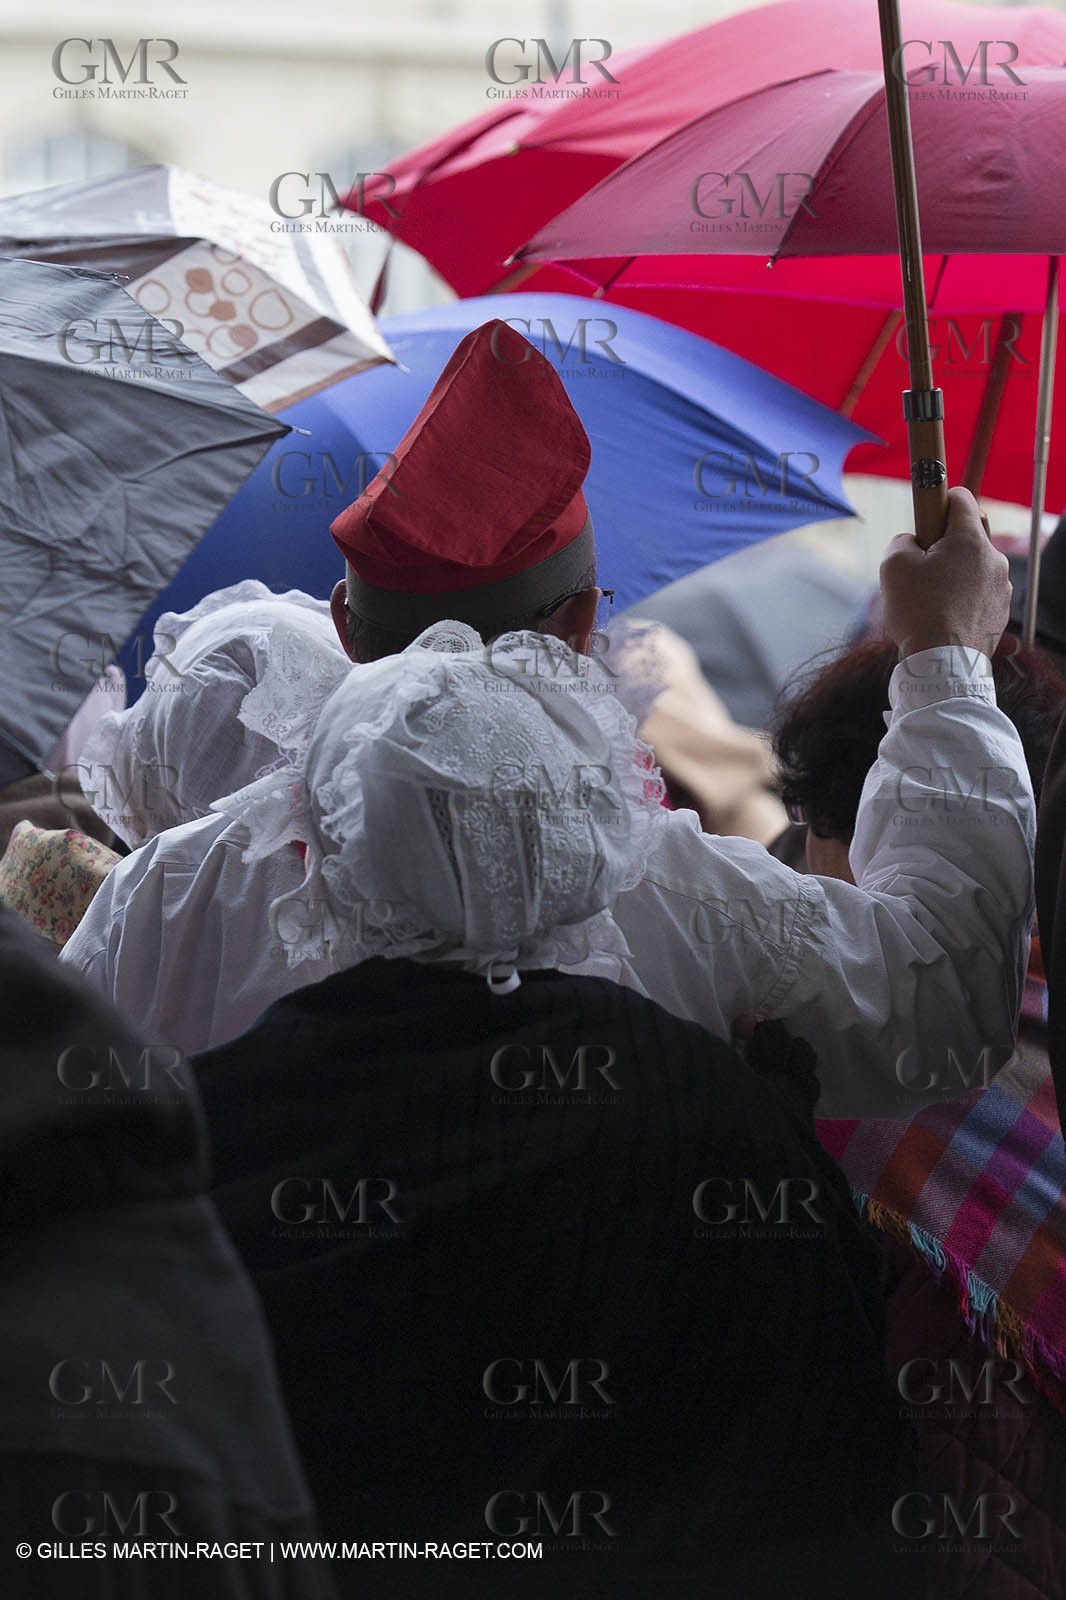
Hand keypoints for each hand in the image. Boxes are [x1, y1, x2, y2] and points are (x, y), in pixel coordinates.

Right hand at [880, 486, 1011, 659]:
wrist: (942, 664)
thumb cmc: (918, 611)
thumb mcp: (893, 565)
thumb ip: (902, 541)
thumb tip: (912, 543)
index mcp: (969, 540)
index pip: (960, 498)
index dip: (938, 502)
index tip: (925, 519)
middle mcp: (993, 559)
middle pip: (967, 536)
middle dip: (944, 545)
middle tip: (922, 568)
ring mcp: (1001, 587)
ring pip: (973, 566)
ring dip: (954, 574)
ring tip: (930, 600)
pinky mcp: (1000, 611)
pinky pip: (979, 593)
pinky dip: (962, 598)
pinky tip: (943, 616)